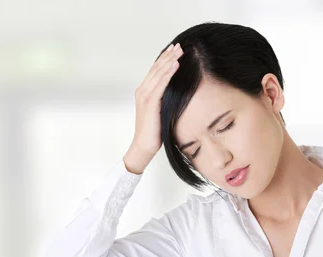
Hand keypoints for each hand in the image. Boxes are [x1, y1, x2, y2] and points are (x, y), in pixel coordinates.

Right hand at [132, 42, 183, 156]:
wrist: (144, 146)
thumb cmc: (155, 132)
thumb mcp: (161, 112)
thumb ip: (166, 100)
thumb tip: (179, 94)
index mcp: (144, 91)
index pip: (156, 71)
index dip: (165, 58)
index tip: (175, 49)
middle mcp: (143, 90)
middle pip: (157, 68)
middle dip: (168, 55)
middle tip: (179, 45)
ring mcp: (145, 96)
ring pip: (158, 73)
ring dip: (170, 60)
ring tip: (179, 51)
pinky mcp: (150, 103)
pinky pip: (160, 84)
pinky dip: (168, 73)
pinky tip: (176, 65)